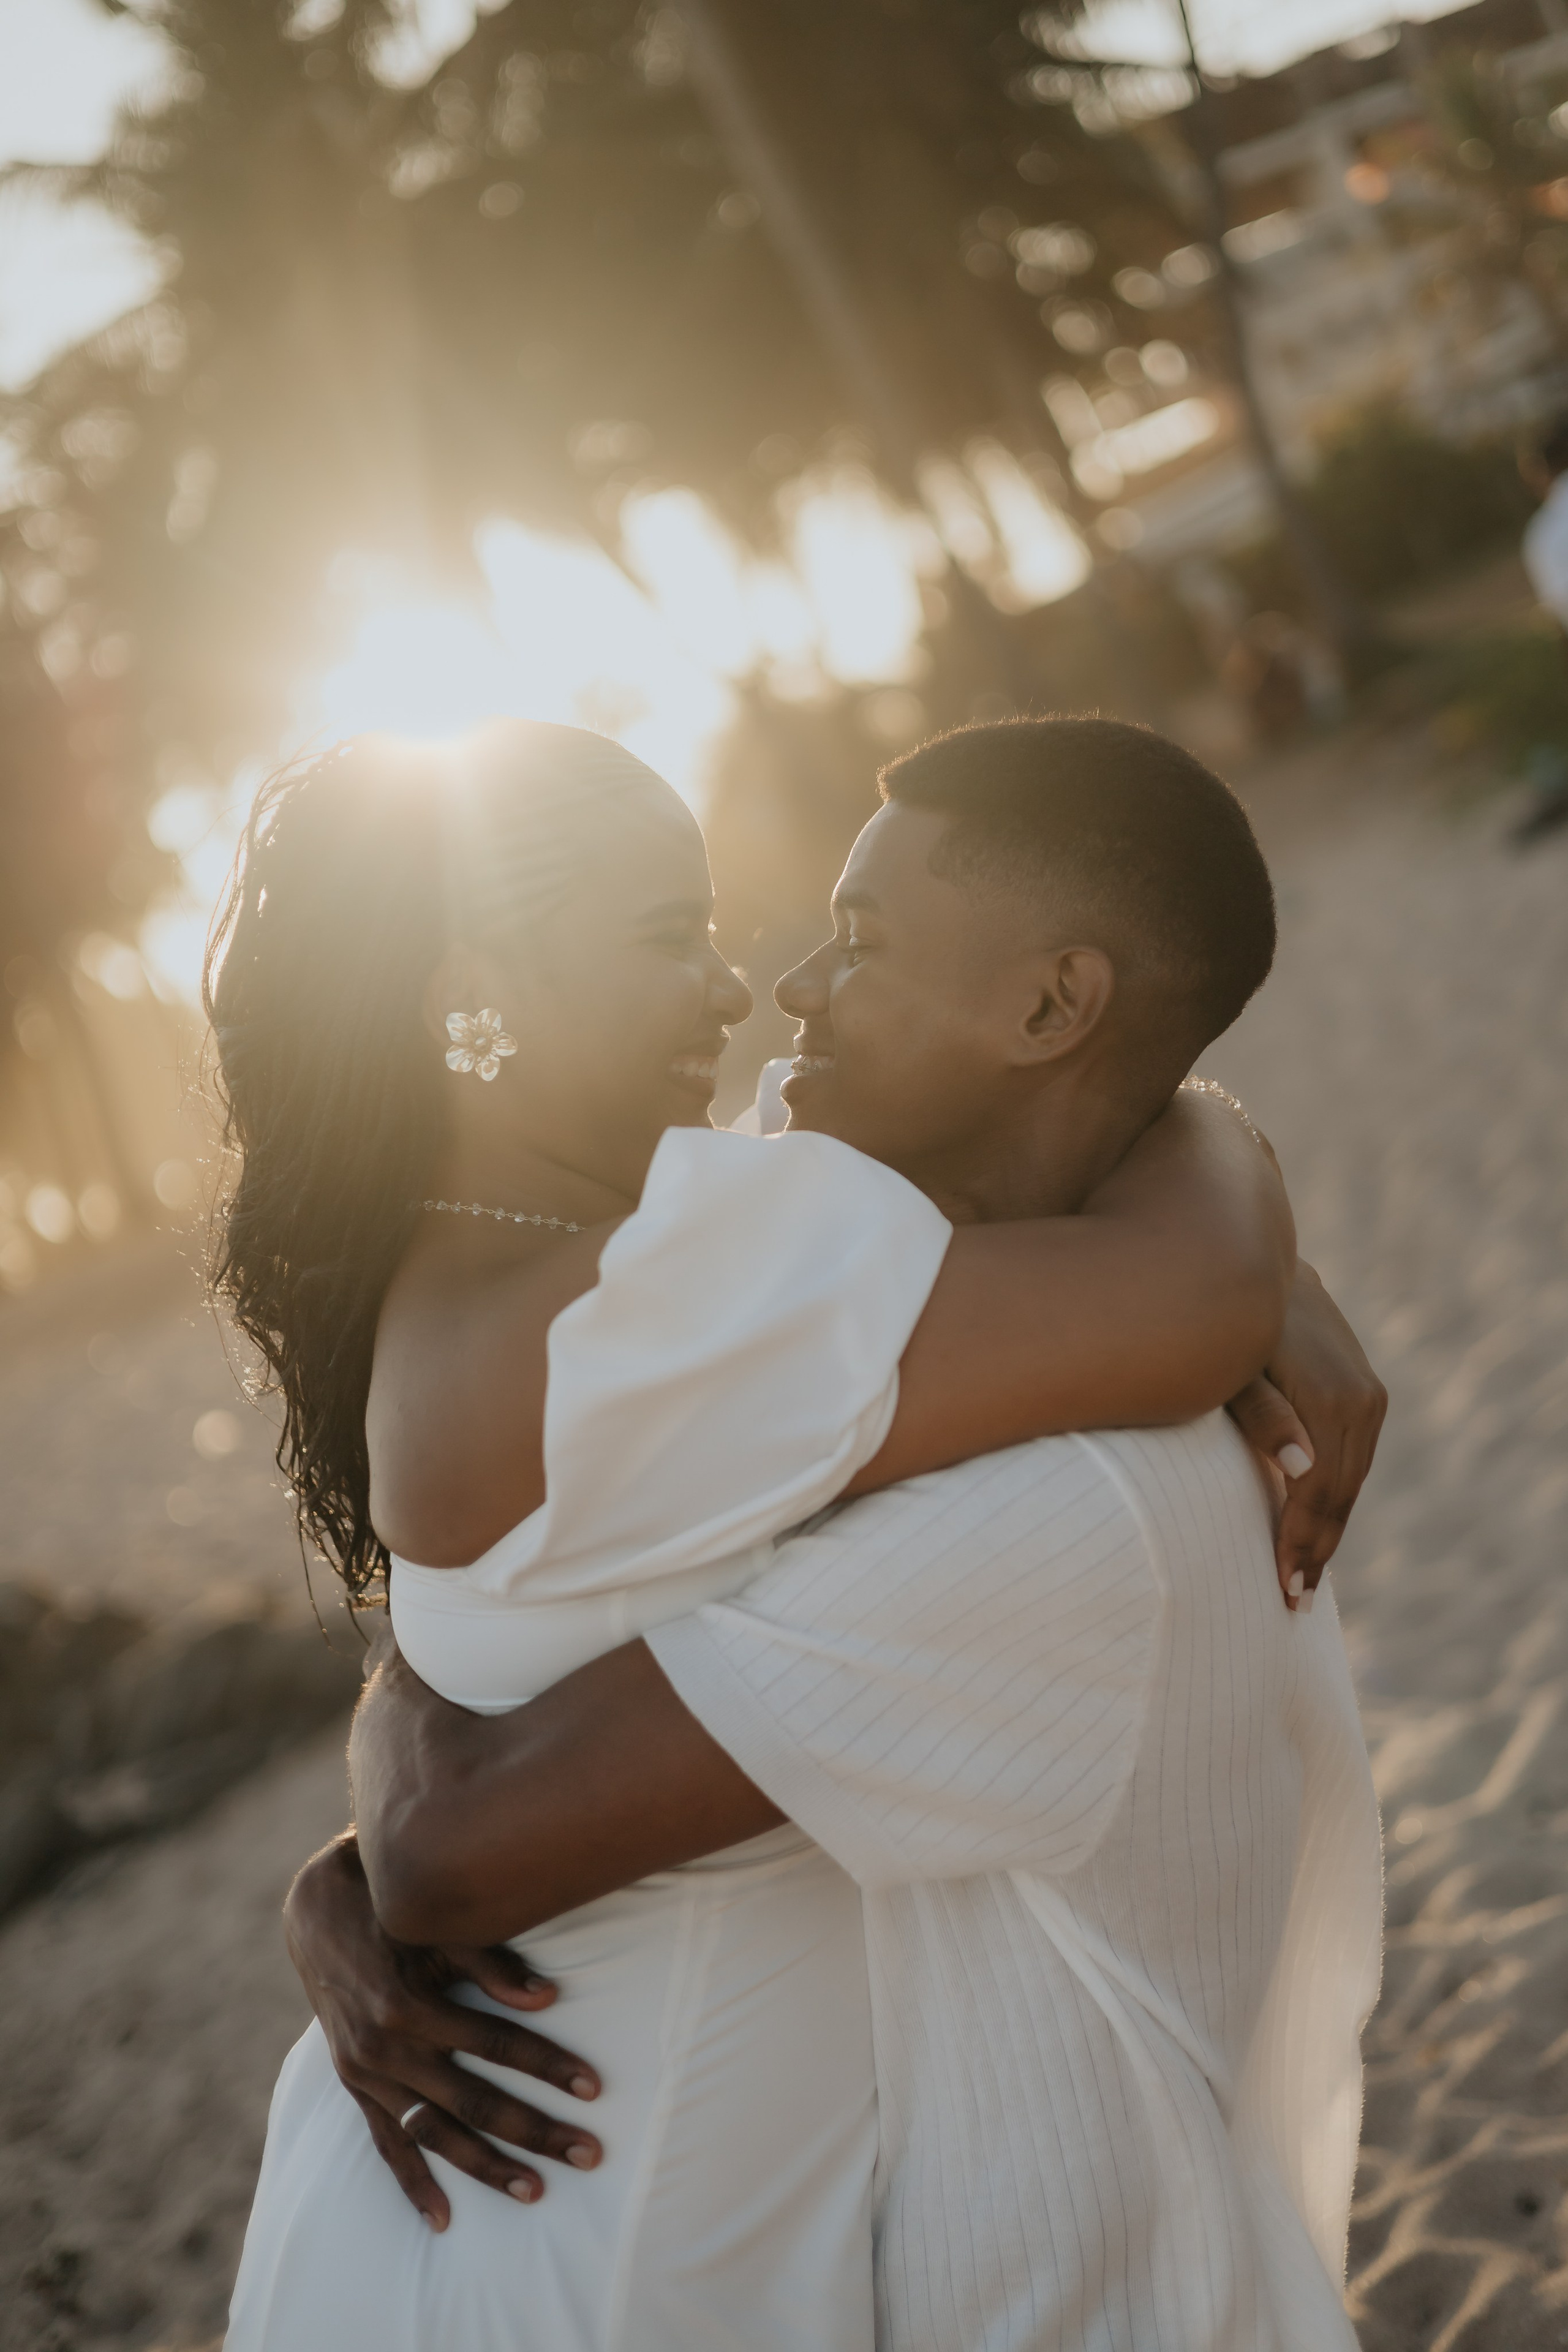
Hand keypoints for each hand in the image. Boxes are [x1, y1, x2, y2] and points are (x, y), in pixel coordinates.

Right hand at [282, 1832, 601, 2230]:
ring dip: (486, 2165)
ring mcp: (368, 2074)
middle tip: (588, 2154)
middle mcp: (386, 2048)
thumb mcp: (437, 1927)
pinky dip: (413, 2183)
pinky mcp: (356, 2086)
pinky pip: (386, 2144)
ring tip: (535, 2191)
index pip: (494, 2044)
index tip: (592, 2087)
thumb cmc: (391, 1909)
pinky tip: (442, 2219)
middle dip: (534, 2130)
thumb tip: (547, 1998)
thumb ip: (491, 1965)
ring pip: (435, 2134)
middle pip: (473, 2101)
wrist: (316, 1911)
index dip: (546, 2064)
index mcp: (409, 2004)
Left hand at [1227, 1262, 1385, 1611]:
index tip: (1284, 1591)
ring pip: (1351, 1479)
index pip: (1319, 1492)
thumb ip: (1263, 1417)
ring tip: (1303, 1577)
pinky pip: (1351, 1459)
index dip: (1301, 1543)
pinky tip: (1314, 1523)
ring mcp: (1367, 1394)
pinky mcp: (1362, 1390)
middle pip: (1341, 1493)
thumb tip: (1299, 1471)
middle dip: (1317, 1549)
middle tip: (1293, 1602)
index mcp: (1333, 1399)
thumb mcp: (1229, 1368)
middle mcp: (1362, 1400)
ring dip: (1329, 1528)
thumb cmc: (1221, 1319)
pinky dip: (1333, 1496)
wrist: (1252, 1263)